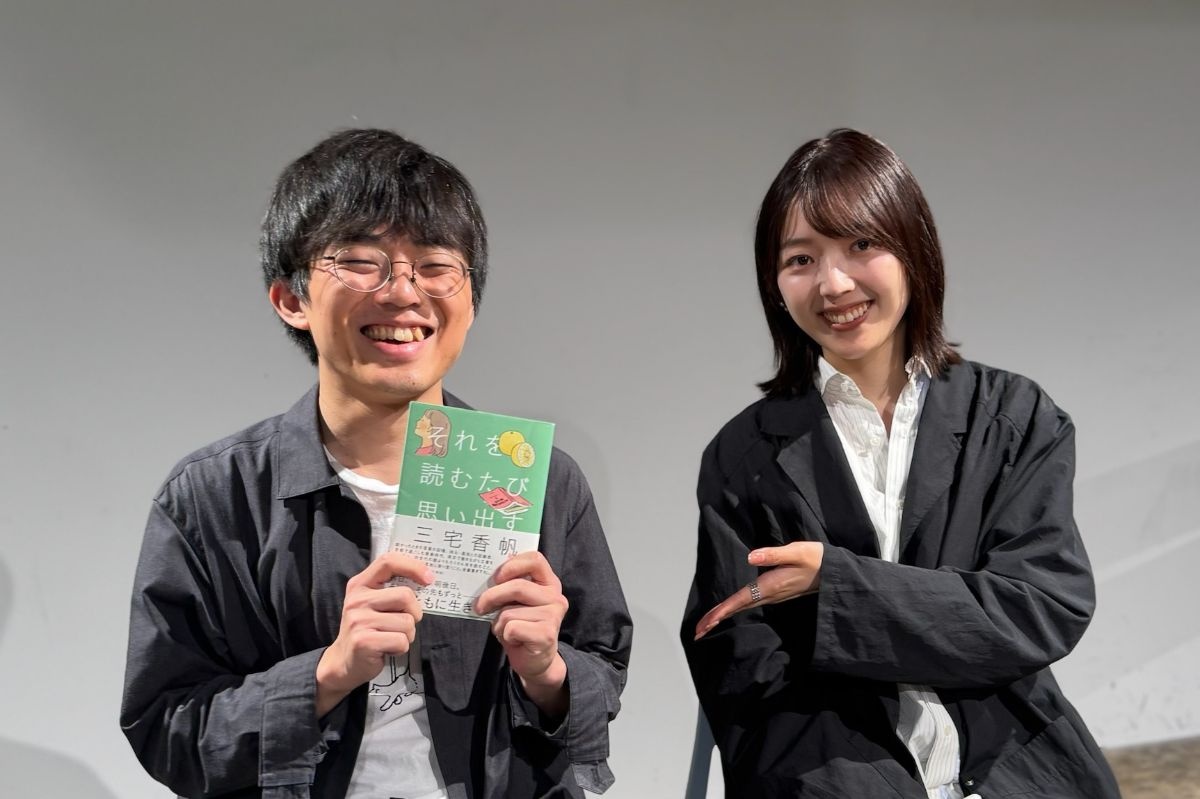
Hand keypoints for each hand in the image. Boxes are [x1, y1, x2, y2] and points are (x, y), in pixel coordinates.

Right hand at [315, 552, 432, 715]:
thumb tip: (426, 581)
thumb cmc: (367, 630)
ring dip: (407, 634)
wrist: (343, 662)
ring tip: (390, 638)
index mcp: (360, 584)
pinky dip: (400, 648)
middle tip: (403, 623)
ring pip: (407, 622)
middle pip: (405, 596)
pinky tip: (386, 649)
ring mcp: (358, 620)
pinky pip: (401, 641)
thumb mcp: (373, 604)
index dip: (413, 566)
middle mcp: (357, 599)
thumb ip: (392, 590)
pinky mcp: (364, 641)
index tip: (429, 579)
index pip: (388, 562)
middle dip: (414, 613)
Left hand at [474, 552, 568, 715]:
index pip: (535, 560)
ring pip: (509, 612)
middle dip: (492, 596)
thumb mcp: (517, 603)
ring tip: (505, 629)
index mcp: (549, 583)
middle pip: (517, 586)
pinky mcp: (546, 634)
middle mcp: (555, 596)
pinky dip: (504, 635)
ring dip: (499, 623)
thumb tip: (488, 576)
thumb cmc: (522, 626)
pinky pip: (511, 628)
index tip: (496, 577)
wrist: (536, 661)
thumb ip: (510, 586)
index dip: (513, 565)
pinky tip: (513, 640)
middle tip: (479, 606)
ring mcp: (553, 616)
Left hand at [693, 541, 823, 639]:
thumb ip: (773, 554)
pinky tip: (729, 610)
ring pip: (742, 607)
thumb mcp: (797, 552)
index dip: (721, 611)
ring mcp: (772, 596)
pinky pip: (749, 603)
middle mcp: (769, 594)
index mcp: (770, 586)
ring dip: (724, 616)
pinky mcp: (775, 593)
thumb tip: (751, 558)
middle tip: (697, 632)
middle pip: (737, 608)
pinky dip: (735, 608)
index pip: (740, 600)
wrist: (835, 573)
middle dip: (716, 620)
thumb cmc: (816, 559)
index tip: (706, 623)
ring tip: (706, 625)